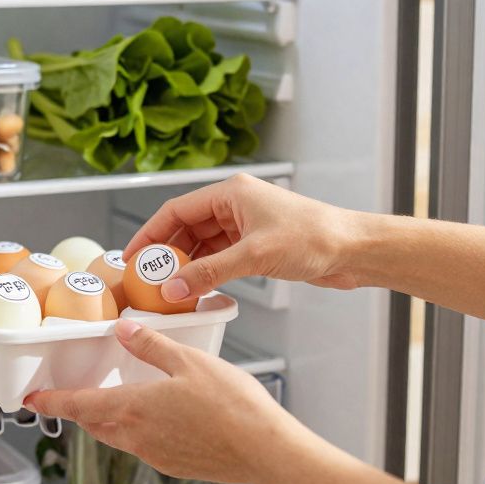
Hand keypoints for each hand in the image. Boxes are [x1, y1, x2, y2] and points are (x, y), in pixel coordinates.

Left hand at [24, 320, 302, 483]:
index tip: (31, 401)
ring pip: (119, 437)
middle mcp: (137, 438)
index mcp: (133, 409)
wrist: (264, 451)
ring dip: (110, 421)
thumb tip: (122, 330)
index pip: (78, 406)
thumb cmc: (232, 405)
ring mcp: (156, 456)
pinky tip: (159, 417)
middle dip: (81, 410)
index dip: (52, 403)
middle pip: (95, 424)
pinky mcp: (175, 467)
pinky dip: (138, 431)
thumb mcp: (189, 361)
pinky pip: (144, 447)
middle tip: (74, 394)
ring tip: (116, 400)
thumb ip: (151, 345)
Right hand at [125, 173, 369, 302]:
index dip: (149, 234)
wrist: (352, 250)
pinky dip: (206, 273)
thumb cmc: (314, 237)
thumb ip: (210, 272)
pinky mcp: (256, 245)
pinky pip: (220, 258)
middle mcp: (234, 205)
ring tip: (168, 290)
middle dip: (165, 254)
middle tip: (146, 280)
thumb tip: (172, 288)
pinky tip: (197, 290)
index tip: (131, 257)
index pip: (175, 210)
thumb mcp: (254, 255)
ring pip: (202, 245)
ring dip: (186, 266)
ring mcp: (245, 225)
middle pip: (185, 228)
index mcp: (230, 193)